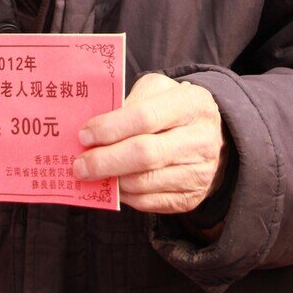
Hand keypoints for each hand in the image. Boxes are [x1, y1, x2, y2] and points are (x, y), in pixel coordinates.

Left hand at [73, 73, 226, 214]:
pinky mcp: (190, 198)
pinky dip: (125, 196)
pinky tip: (112, 185)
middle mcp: (199, 139)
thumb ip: (129, 103)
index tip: (84, 135)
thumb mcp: (157, 90)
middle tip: (79, 164)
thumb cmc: (172, 107)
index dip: (111, 128)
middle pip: (145, 154)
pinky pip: (149, 202)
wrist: (212, 135)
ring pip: (144, 182)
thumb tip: (93, 130)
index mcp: (190, 103)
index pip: (145, 117)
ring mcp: (198, 171)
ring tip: (91, 173)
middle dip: (105, 161)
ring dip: (111, 180)